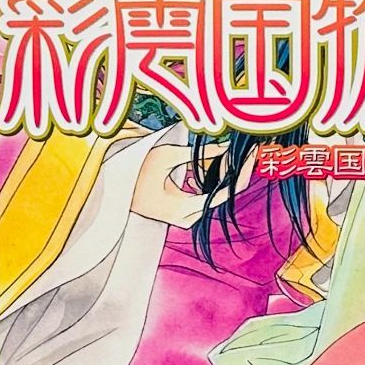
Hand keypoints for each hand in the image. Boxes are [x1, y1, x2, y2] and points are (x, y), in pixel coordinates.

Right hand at [127, 140, 248, 228]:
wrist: (113, 189)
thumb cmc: (135, 171)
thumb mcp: (167, 156)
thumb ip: (200, 153)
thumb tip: (228, 145)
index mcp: (182, 210)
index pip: (223, 194)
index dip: (240, 174)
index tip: (252, 156)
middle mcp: (187, 219)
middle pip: (222, 195)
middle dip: (236, 171)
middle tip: (249, 149)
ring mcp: (185, 218)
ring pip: (216, 195)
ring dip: (226, 174)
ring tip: (239, 153)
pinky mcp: (184, 212)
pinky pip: (206, 195)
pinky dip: (214, 178)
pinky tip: (221, 161)